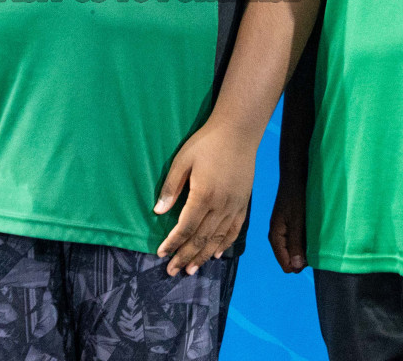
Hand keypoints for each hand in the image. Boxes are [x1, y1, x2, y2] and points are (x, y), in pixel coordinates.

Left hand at [154, 119, 257, 275]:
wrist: (239, 131)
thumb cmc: (207, 143)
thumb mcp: (182, 160)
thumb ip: (171, 187)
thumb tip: (158, 211)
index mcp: (203, 195)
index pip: (185, 227)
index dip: (172, 243)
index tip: (161, 253)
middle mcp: (220, 205)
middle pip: (201, 238)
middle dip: (185, 256)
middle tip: (172, 271)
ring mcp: (234, 206)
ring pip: (218, 239)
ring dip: (203, 256)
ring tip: (191, 270)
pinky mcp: (244, 203)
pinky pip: (234, 230)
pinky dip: (225, 244)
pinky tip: (216, 254)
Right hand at [267, 178, 307, 272]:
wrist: (295, 179)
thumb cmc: (296, 198)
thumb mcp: (297, 221)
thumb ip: (295, 243)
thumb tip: (295, 267)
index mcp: (275, 237)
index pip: (286, 264)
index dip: (299, 265)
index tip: (311, 256)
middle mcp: (277, 237)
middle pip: (290, 260)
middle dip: (302, 258)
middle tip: (314, 246)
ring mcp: (283, 232)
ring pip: (294, 252)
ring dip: (304, 250)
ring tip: (314, 239)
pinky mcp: (290, 227)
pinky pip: (297, 243)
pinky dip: (305, 242)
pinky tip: (312, 234)